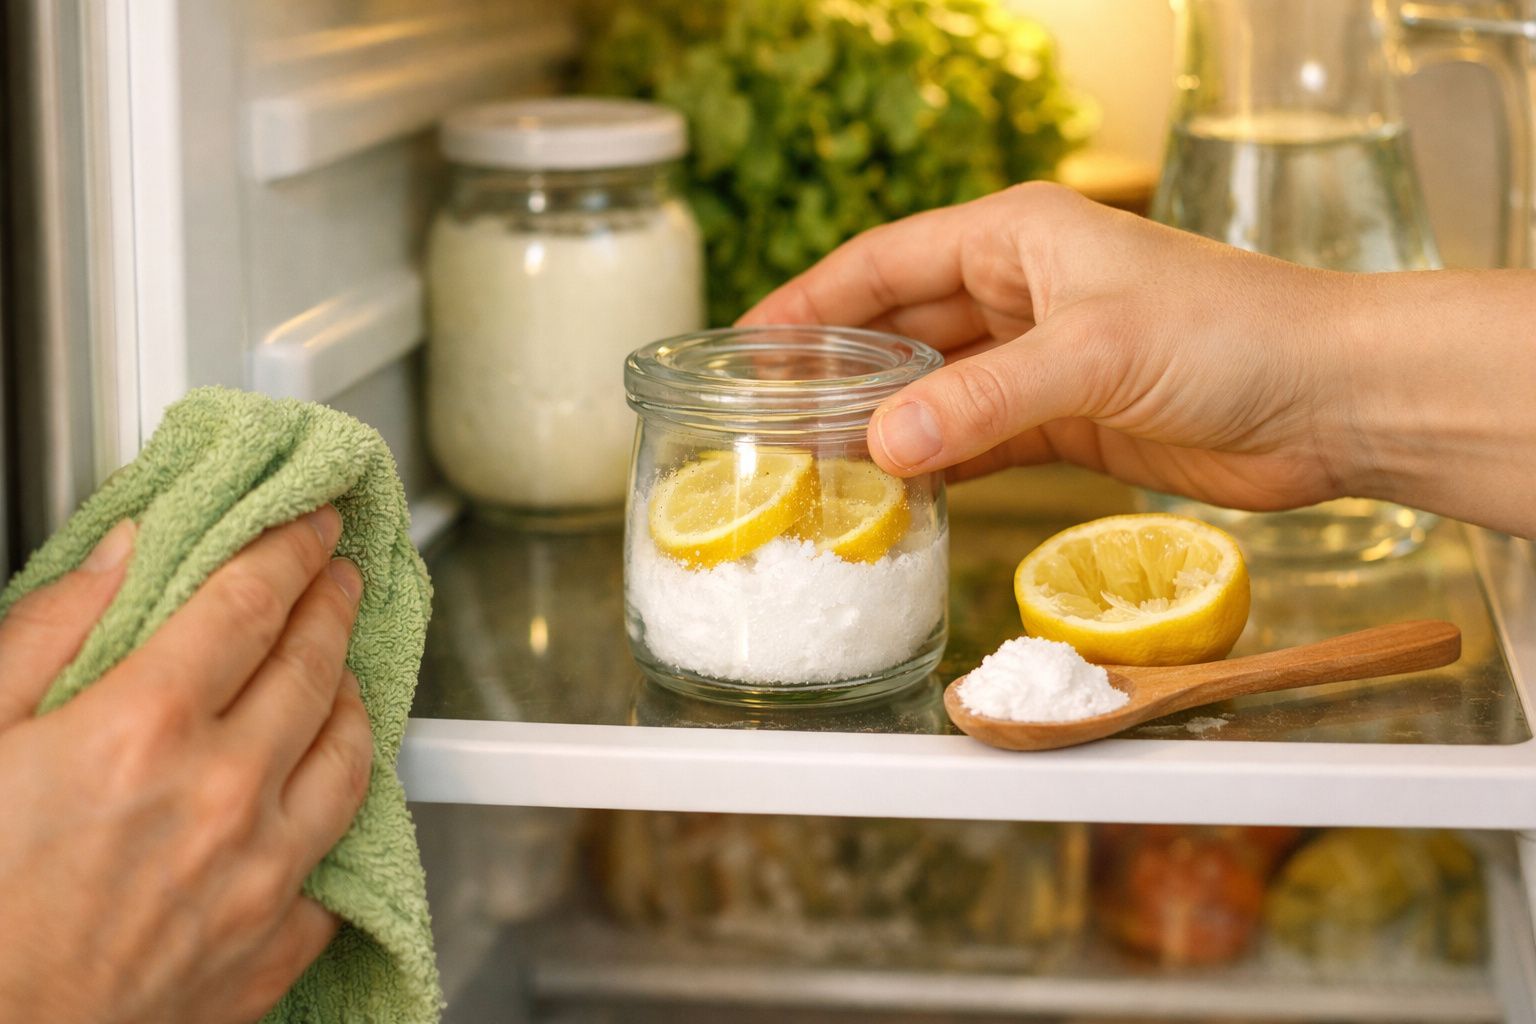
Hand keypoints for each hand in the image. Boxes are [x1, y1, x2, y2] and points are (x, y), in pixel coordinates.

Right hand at [0, 507, 372, 1023]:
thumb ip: (48, 632)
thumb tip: (123, 553)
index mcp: (144, 731)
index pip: (252, 604)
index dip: (291, 549)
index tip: (314, 522)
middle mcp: (224, 796)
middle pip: (313, 670)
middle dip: (332, 606)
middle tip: (339, 575)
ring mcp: (261, 875)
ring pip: (351, 760)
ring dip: (353, 701)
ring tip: (344, 671)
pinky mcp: (271, 946)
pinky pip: (338, 865)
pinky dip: (342, 816)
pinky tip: (328, 794)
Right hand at [743, 182, 1359, 511]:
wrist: (1328, 401)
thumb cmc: (1231, 335)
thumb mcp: (1092, 353)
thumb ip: (980, 399)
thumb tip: (881, 446)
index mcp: (1017, 236)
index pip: (884, 262)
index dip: (810, 301)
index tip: (748, 346)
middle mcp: (1021, 291)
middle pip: (898, 326)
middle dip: (833, 370)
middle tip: (763, 418)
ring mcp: (1041, 360)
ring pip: (932, 388)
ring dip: (879, 423)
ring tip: (810, 464)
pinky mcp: (1066, 421)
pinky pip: (975, 440)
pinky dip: (934, 465)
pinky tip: (892, 490)